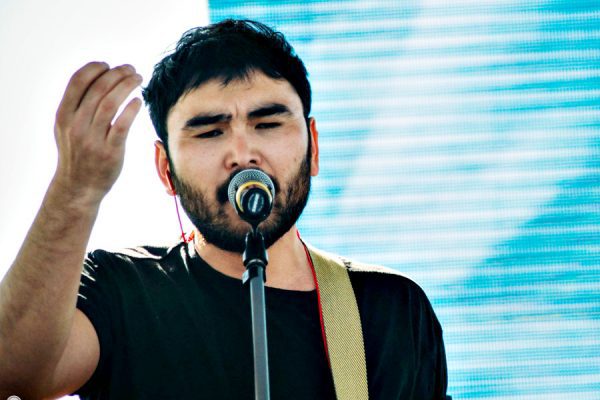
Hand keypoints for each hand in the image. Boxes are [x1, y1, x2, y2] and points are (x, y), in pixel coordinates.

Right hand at [53, 62, 142, 203]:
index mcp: (63, 116)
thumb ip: (77, 106)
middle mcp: (76, 125)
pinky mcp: (110, 151)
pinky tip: (138, 101)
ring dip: (127, 86)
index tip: (109, 65)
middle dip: (117, 74)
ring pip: (111, 103)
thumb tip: (97, 78)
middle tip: (131, 69)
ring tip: (138, 79)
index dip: (94, 68)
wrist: (78, 187)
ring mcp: (93, 139)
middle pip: (98, 88)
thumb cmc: (77, 153)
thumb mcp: (67, 128)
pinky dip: (131, 109)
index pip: (77, 81)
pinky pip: (122, 125)